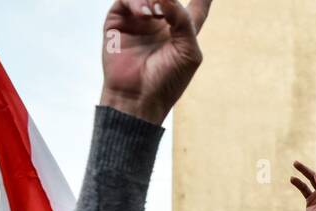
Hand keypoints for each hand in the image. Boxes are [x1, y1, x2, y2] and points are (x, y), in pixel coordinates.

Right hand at [99, 0, 212, 126]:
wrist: (139, 96)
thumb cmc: (167, 80)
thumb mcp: (188, 52)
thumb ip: (184, 22)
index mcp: (182, 32)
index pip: (196, 8)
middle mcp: (161, 22)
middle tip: (169, 5)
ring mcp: (139, 19)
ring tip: (157, 12)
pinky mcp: (119, 19)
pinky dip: (137, 1)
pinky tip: (145, 14)